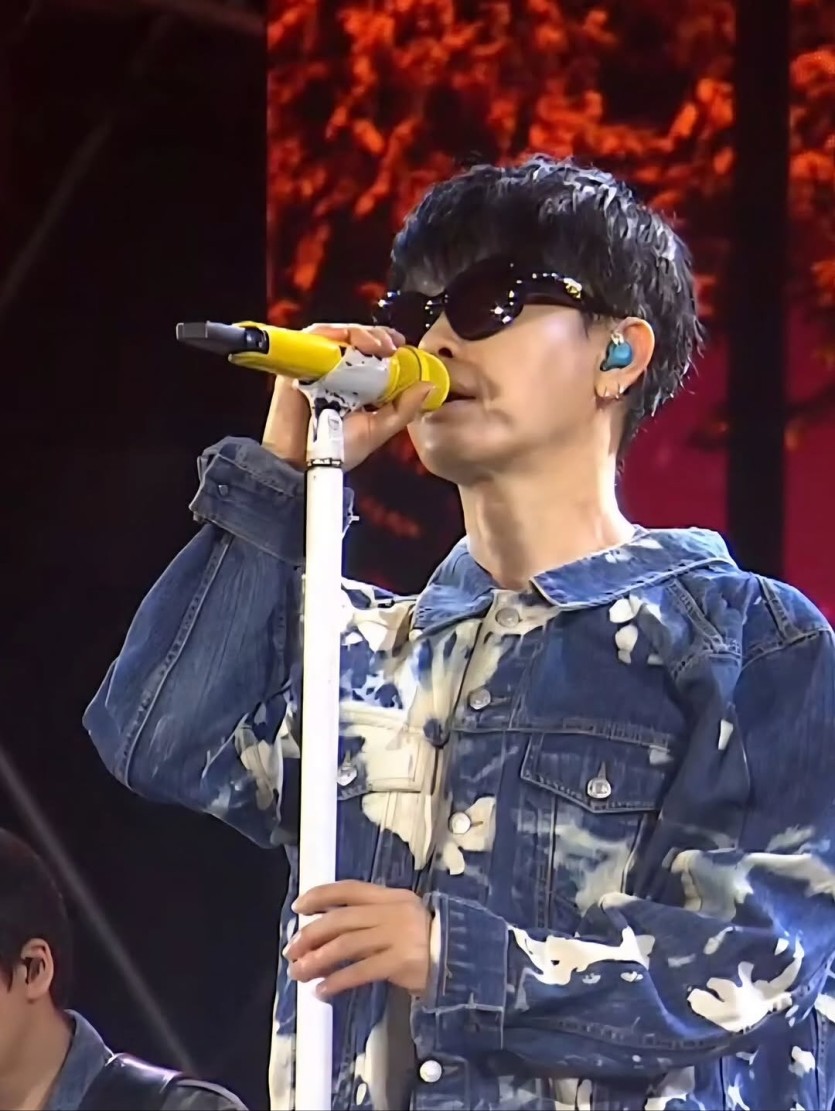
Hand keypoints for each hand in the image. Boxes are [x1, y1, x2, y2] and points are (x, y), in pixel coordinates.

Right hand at [262, 323, 433, 469]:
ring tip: (377, 345)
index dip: (387, 342)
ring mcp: (315, 365)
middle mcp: (336, 371)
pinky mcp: (296, 363)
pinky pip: (314, 338)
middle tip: (391, 345)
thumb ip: (403, 410)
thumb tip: (429, 386)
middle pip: (356, 339)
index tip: (402, 345)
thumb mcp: (378, 429)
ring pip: (338, 335)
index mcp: (356, 383)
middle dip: (377, 335)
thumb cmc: (336, 450)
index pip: (372, 353)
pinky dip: (333, 335)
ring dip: (360, 334)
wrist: (301, 464)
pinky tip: (350, 343)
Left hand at [286, 881, 430, 998]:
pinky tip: (323, 990)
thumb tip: (329, 927)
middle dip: (311, 934)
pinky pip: (361, 971)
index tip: (299, 906)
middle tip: (292, 949)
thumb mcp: (403, 918)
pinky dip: (337, 981)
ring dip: (317, 960)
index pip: (349, 889)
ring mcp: (398, 936)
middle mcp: (393, 912)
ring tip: (300, 972)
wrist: (464, 960)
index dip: (321, 895)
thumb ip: (373, 917)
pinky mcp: (401, 963)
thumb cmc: (429, 941)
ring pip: (346, 945)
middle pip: (342, 919)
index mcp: (392, 896)